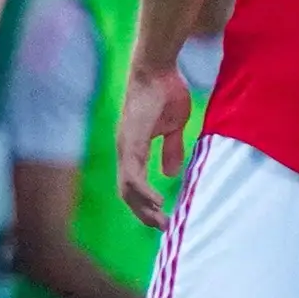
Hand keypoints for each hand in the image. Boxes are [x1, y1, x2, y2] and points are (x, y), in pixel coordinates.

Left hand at [114, 62, 195, 229]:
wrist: (157, 69)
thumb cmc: (165, 93)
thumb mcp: (173, 127)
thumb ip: (171, 150)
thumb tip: (170, 174)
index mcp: (133, 148)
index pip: (133, 184)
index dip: (145, 203)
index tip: (163, 218)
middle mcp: (125, 149)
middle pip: (127, 191)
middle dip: (144, 213)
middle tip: (164, 228)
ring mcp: (125, 145)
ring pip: (127, 186)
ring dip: (144, 207)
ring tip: (162, 222)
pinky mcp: (131, 138)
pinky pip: (133, 170)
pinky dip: (143, 189)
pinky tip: (157, 201)